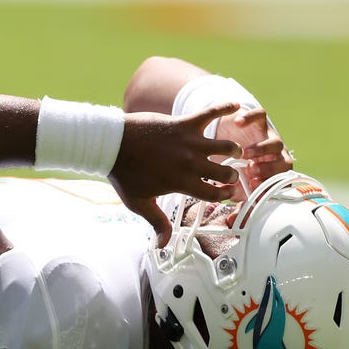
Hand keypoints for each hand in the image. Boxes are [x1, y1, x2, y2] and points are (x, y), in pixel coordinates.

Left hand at [110, 102, 242, 246]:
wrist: (112, 143)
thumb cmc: (123, 173)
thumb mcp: (138, 202)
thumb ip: (155, 222)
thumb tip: (163, 244)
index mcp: (181, 183)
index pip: (215, 194)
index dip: (226, 195)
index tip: (229, 193)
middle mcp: (190, 163)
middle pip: (226, 172)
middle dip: (232, 175)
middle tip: (231, 174)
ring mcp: (189, 142)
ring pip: (226, 146)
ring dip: (233, 149)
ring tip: (233, 150)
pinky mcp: (184, 123)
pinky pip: (210, 113)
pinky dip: (225, 107)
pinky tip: (236, 104)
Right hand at [215, 107, 293, 198]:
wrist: (229, 138)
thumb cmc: (235, 167)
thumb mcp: (236, 184)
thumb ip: (238, 201)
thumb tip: (232, 220)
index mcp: (273, 173)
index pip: (279, 182)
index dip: (269, 184)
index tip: (253, 186)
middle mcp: (275, 156)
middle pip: (285, 162)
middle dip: (269, 168)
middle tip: (251, 171)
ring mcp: (268, 137)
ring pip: (275, 143)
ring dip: (262, 149)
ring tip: (245, 153)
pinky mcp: (258, 121)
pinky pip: (260, 116)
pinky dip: (250, 118)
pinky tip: (238, 123)